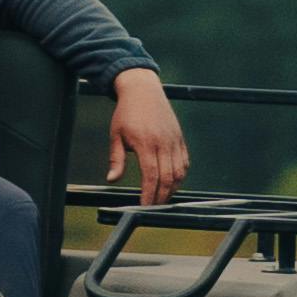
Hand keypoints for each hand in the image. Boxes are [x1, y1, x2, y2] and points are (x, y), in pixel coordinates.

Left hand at [107, 65, 189, 200]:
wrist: (143, 89)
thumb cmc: (126, 112)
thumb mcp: (116, 135)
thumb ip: (116, 159)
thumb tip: (111, 180)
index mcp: (145, 143)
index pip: (151, 175)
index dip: (149, 194)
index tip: (144, 206)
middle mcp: (163, 142)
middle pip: (167, 178)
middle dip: (161, 197)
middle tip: (153, 207)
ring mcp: (174, 140)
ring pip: (179, 172)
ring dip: (172, 188)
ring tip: (162, 198)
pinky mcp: (179, 138)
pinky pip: (184, 162)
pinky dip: (180, 176)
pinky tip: (172, 183)